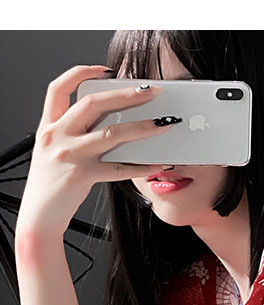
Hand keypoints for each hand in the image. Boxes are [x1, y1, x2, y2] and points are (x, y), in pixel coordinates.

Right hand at [16, 64, 172, 237]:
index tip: (105, 69)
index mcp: (49, 126)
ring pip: (112, 133)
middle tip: (151, 91)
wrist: (39, 215)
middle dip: (125, 94)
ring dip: (142, 126)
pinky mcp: (83, 176)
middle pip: (94, 103)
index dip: (82, 73)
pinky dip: (142, 166)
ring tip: (163, 123)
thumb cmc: (51, 185)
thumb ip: (75, 134)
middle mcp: (58, 135)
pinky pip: (119, 169)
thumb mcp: (54, 151)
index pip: (59, 87)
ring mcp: (70, 154)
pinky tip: (159, 164)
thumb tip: (111, 123)